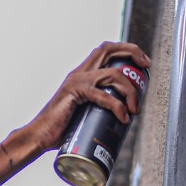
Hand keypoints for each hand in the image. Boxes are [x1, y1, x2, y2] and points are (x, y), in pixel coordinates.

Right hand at [20, 42, 151, 152]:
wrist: (39, 136)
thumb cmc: (60, 130)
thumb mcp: (83, 113)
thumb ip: (97, 110)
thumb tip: (121, 120)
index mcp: (81, 74)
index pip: (105, 50)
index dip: (126, 50)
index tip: (143, 62)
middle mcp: (79, 72)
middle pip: (109, 49)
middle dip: (132, 52)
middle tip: (147, 66)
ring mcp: (77, 81)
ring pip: (113, 74)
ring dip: (130, 89)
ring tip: (135, 108)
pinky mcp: (76, 94)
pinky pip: (103, 96)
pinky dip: (117, 107)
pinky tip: (124, 118)